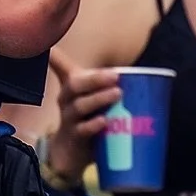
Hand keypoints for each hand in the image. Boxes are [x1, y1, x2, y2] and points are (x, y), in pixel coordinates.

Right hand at [47, 47, 121, 182]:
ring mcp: (69, 118)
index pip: (59, 64)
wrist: (71, 153)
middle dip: (96, 79)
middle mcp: (67, 98)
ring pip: (80, 105)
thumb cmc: (87, 119)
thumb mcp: (92, 100)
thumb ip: (109, 87)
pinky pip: (82, 129)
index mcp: (72, 86)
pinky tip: (104, 121)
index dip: (55, 53)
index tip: (51, 42)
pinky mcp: (74, 137)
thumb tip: (144, 77)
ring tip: (117, 94)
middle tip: (116, 76)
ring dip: (99, 98)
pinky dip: (93, 125)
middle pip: (75, 84)